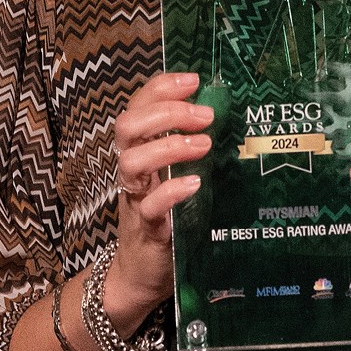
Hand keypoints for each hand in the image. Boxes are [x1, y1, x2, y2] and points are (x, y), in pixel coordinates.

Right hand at [106, 71, 213, 310]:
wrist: (143, 271)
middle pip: (127, 126)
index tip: (193, 80)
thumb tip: (223, 112)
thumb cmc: (167, 215)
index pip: (138, 106)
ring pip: (131, 162)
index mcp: (140, 150)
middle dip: (166, 112)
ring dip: (168, 146)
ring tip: (204, 144)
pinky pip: (150, 205)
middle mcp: (132, 170)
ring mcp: (136, 198)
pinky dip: (171, 191)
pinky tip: (194, 184)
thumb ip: (189, 145)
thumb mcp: (176, 173)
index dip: (161, 88)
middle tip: (205, 115)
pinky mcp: (147, 228)